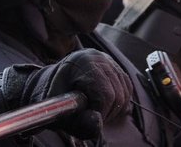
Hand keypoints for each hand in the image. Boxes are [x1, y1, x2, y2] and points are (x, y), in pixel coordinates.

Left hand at [0, 49, 133, 139]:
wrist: (54, 85)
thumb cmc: (54, 99)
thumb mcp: (60, 113)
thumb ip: (78, 122)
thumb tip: (98, 124)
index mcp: (83, 62)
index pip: (105, 94)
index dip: (100, 113)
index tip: (89, 120)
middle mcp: (99, 57)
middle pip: (117, 94)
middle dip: (106, 112)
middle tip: (91, 118)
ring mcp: (109, 61)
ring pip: (124, 93)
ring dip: (113, 109)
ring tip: (94, 111)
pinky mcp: (116, 68)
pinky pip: (127, 90)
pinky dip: (118, 103)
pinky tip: (102, 105)